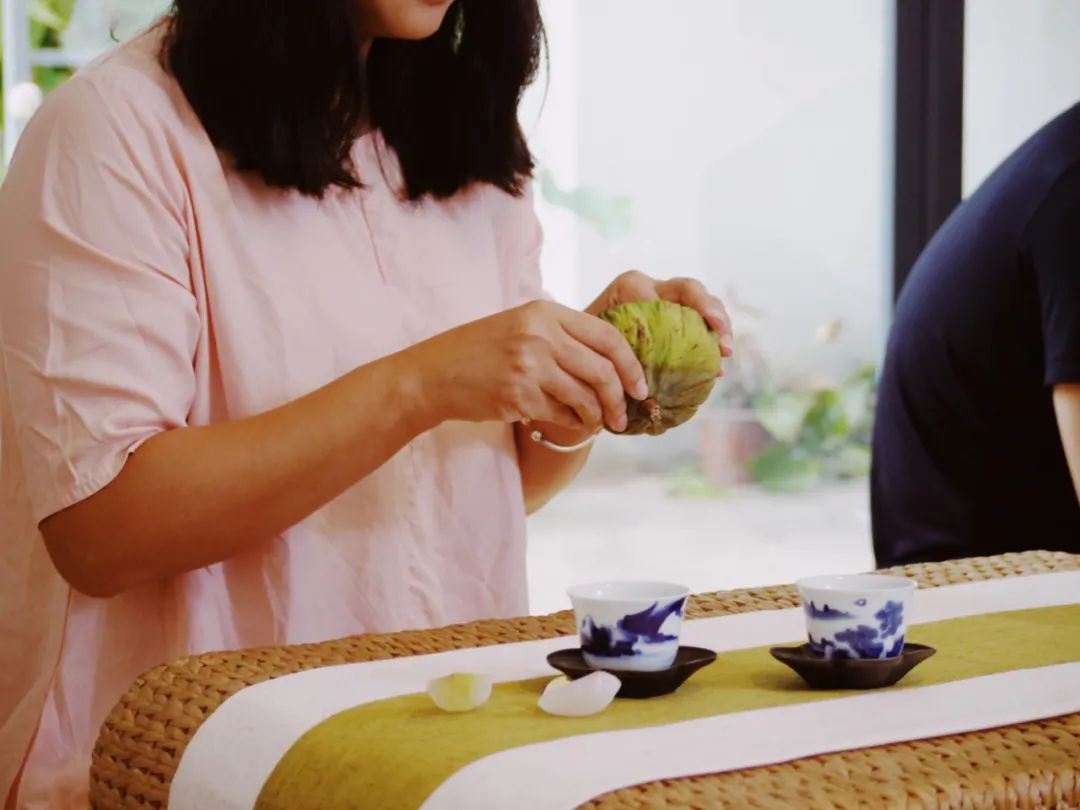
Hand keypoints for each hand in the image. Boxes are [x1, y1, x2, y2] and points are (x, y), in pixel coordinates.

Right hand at [413, 300, 647, 433]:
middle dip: (620, 398)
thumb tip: (612, 363)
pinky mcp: (519, 396)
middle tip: (624, 415)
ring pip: (586, 398)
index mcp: (545, 312)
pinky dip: (572, 423)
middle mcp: (540, 335)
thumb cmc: (479, 351)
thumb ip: (562, 336)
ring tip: (598, 423)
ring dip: (597, 416)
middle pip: (603, 370)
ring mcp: (529, 366)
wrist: (433, 374)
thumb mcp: (521, 326)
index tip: (639, 386)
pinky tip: (568, 422)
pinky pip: (562, 415)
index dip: (631, 365)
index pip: (608, 336)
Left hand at [585, 270, 734, 361]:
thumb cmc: (590, 348)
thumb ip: (611, 351)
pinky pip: (706, 327)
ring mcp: (673, 304)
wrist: (592, 352)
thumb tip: (635, 377)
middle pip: (688, 289)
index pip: (650, 288)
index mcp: (628, 287)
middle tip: (719, 330)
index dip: (664, 304)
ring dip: (720, 326)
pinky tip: (718, 371)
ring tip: (726, 352)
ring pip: (705, 305)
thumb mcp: (593, 346)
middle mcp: (654, 288)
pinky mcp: (685, 322)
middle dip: (707, 307)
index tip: (674, 327)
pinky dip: (714, 345)